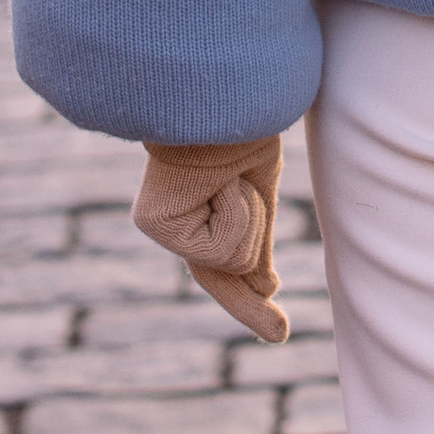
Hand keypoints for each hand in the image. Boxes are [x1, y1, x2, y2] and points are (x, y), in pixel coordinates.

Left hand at [132, 136, 287, 340]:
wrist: (225, 99)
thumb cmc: (243, 132)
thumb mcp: (259, 194)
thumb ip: (255, 245)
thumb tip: (263, 290)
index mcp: (204, 213)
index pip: (229, 271)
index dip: (251, 305)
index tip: (278, 333)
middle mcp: (178, 223)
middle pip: (233, 270)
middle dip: (250, 266)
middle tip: (261, 279)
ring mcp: (163, 225)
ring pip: (231, 258)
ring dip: (246, 215)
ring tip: (229, 174)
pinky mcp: (155, 223)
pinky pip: (217, 246)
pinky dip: (234, 213)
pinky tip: (217, 182)